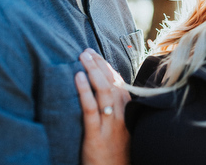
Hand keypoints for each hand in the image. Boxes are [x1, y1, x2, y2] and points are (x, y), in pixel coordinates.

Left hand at [75, 48, 130, 164]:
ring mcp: (110, 126)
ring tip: (82, 57)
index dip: (108, 68)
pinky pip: (91, 110)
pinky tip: (78, 78)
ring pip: (105, 92)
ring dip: (93, 71)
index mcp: (127, 114)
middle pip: (113, 83)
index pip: (120, 84)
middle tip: (86, 51)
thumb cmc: (115, 156)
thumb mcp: (120, 132)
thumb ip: (114, 113)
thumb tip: (103, 95)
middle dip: (100, 64)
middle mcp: (121, 116)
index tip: (97, 55)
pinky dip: (85, 92)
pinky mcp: (97, 136)